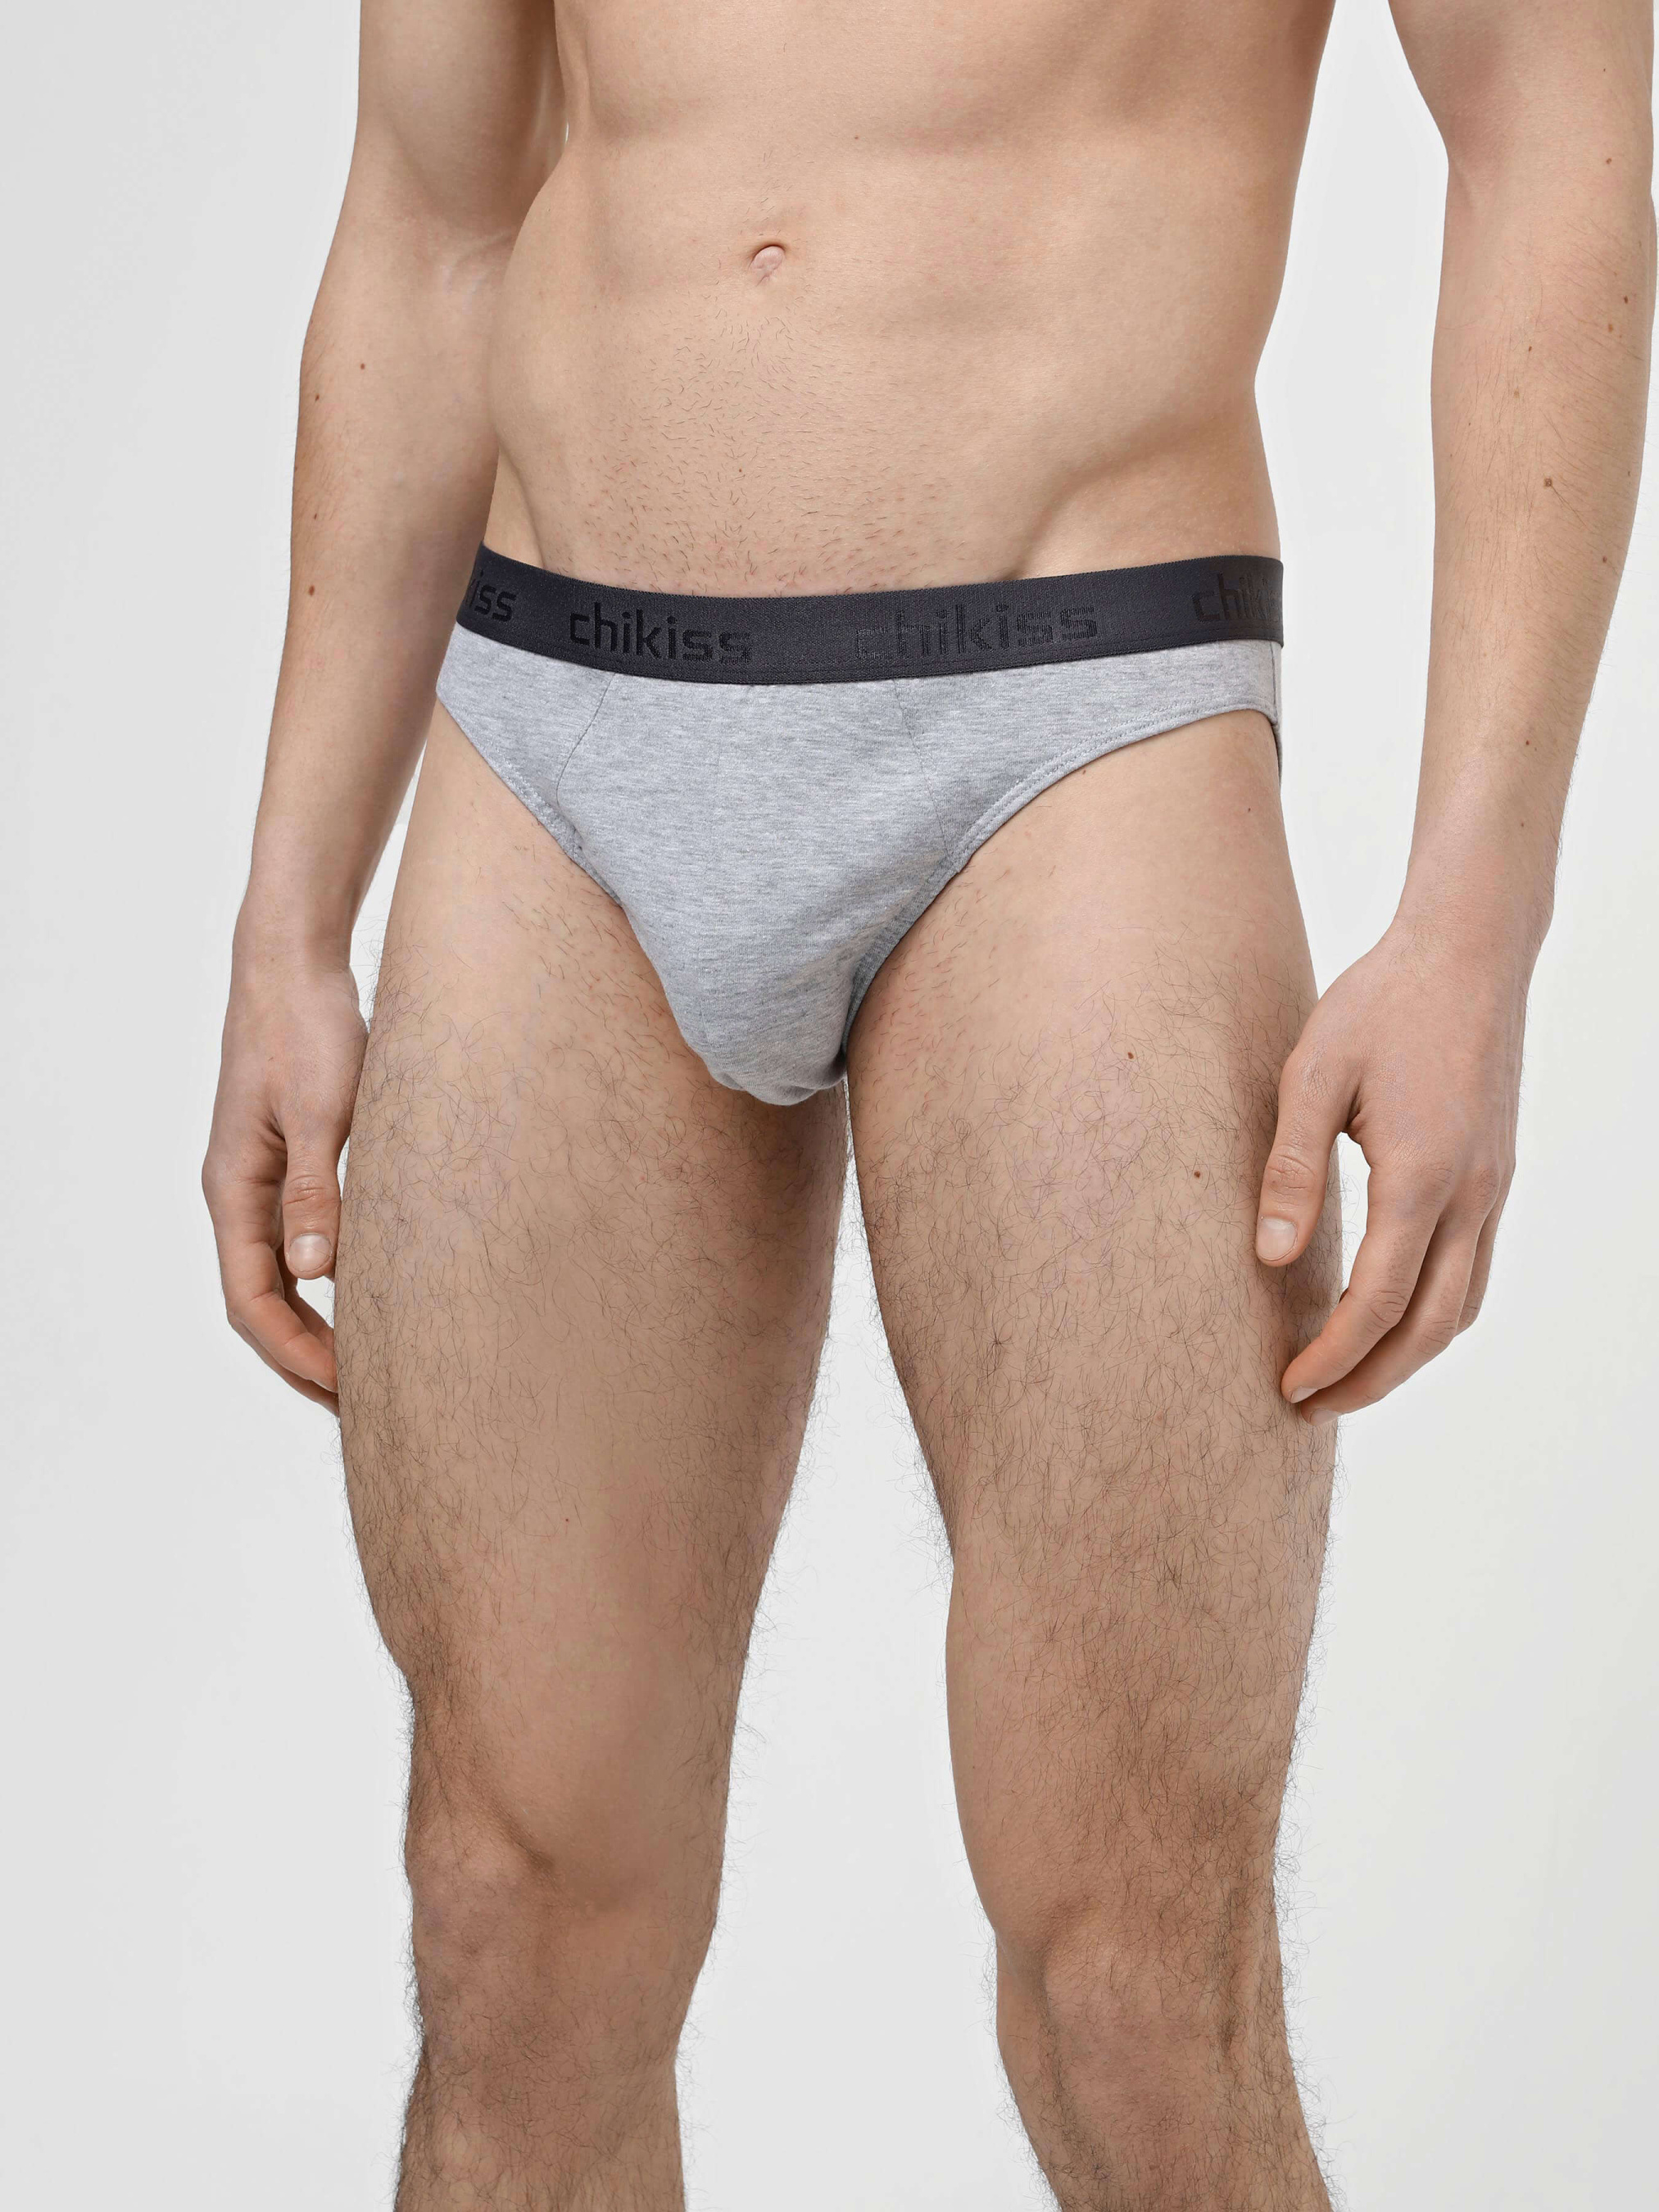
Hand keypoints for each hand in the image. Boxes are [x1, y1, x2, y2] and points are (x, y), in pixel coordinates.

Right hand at [202, 939, 367, 1406]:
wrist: (294, 967)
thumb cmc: (308, 1030)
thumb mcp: (323, 1112)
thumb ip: (320, 1192)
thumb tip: (316, 1273)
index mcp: (235, 1189)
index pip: (252, 1300)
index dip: (295, 1352)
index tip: (345, 1391)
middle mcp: (241, 1194)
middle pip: (262, 1303)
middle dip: (304, 1358)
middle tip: (362, 1409)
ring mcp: (264, 1182)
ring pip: (280, 1279)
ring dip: (316, 1327)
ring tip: (367, 1371)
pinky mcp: (292, 1165)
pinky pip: (300, 1245)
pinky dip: (328, 1284)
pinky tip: (369, 1302)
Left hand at [1255, 911, 1528, 1422]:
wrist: (1468, 950)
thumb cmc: (1380, 1003)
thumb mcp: (1310, 1076)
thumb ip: (1289, 1171)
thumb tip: (1266, 1259)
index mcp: (1422, 1176)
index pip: (1378, 1301)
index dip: (1333, 1357)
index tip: (1288, 1388)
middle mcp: (1472, 1194)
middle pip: (1431, 1328)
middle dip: (1372, 1380)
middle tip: (1309, 1407)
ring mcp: (1493, 1186)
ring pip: (1463, 1306)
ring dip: (1408, 1355)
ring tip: (1345, 1376)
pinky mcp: (1496, 1173)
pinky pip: (1473, 1271)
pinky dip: (1433, 1313)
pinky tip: (1389, 1313)